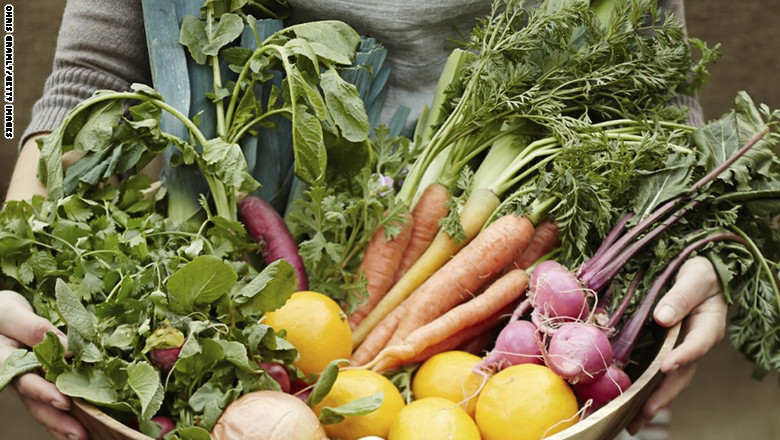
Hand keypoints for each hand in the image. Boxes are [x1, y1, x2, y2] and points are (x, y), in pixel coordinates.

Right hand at [0, 290, 88, 439]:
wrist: (1, 315)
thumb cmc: (1, 312)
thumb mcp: (11, 313)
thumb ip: (33, 328)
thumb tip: (64, 344)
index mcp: (4, 361)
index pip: (24, 380)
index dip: (43, 392)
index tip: (63, 401)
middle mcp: (16, 376)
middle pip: (36, 402)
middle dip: (58, 420)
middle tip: (79, 434)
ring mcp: (29, 381)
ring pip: (45, 407)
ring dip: (64, 423)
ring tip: (83, 437)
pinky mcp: (43, 380)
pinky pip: (55, 400)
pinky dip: (69, 414)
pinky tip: (85, 425)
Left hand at [626, 256, 726, 433]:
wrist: (693, 271)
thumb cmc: (697, 270)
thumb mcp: (695, 276)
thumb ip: (681, 295)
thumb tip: (662, 317)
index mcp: (708, 326)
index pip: (697, 344)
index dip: (683, 356)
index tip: (666, 366)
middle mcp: (695, 343)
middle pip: (682, 374)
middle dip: (664, 395)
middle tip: (645, 413)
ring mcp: (680, 349)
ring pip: (668, 380)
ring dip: (651, 401)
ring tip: (633, 423)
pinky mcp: (664, 350)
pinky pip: (655, 373)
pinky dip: (643, 389)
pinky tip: (626, 403)